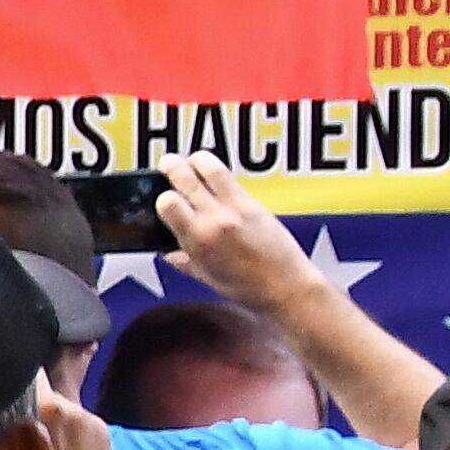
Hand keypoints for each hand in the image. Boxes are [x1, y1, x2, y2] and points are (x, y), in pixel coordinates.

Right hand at [154, 150, 313, 308]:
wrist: (287, 287)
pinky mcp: (254, 204)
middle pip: (185, 177)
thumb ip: (184, 261)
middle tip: (168, 164)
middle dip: (172, 166)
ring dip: (197, 161)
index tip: (163, 199)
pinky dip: (218, 174)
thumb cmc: (250, 289)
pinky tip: (216, 178)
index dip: (161, 197)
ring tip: (192, 162)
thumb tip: (170, 252)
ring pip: (210, 168)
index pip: (167, 202)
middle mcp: (215, 219)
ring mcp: (236, 208)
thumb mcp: (206, 277)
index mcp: (198, 240)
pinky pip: (230, 179)